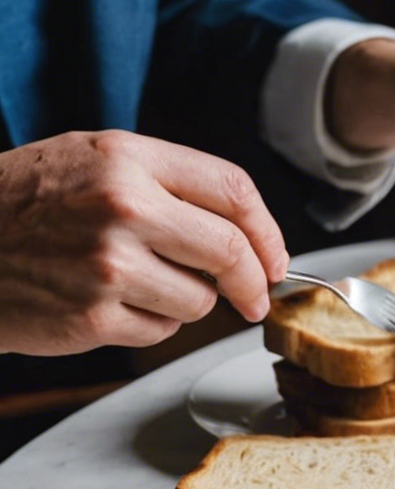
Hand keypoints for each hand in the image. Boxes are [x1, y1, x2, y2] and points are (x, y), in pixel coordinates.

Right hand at [0, 131, 287, 355]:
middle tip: (254, 297)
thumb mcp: (90, 161)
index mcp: (125, 159)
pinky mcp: (95, 316)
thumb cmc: (23, 203)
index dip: (268, 231)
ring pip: (201, 300)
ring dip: (185, 301)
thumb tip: (249, 233)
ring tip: (134, 282)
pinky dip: (149, 323)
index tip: (275, 258)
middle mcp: (121, 206)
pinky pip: (162, 329)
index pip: (232, 190)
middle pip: (231, 251)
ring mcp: (108, 264)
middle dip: (253, 281)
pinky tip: (107, 303)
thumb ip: (167, 185)